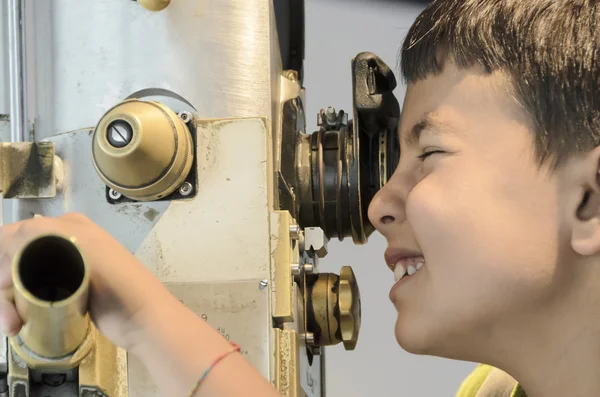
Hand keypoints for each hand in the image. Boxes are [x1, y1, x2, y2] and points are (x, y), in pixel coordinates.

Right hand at [0, 212, 174, 351]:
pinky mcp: (68, 290)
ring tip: (13, 325)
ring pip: (20, 279)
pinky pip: (33, 293)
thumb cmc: (117, 282)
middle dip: (4, 287)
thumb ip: (41, 234)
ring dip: (9, 302)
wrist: (144, 317)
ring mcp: (66, 267)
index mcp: (67, 226)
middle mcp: (63, 242)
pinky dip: (20, 307)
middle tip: (8, 317)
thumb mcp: (79, 247)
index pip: (15, 235)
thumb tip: (6, 239)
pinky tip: (18, 323)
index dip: (2, 261)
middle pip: (14, 259)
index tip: (4, 287)